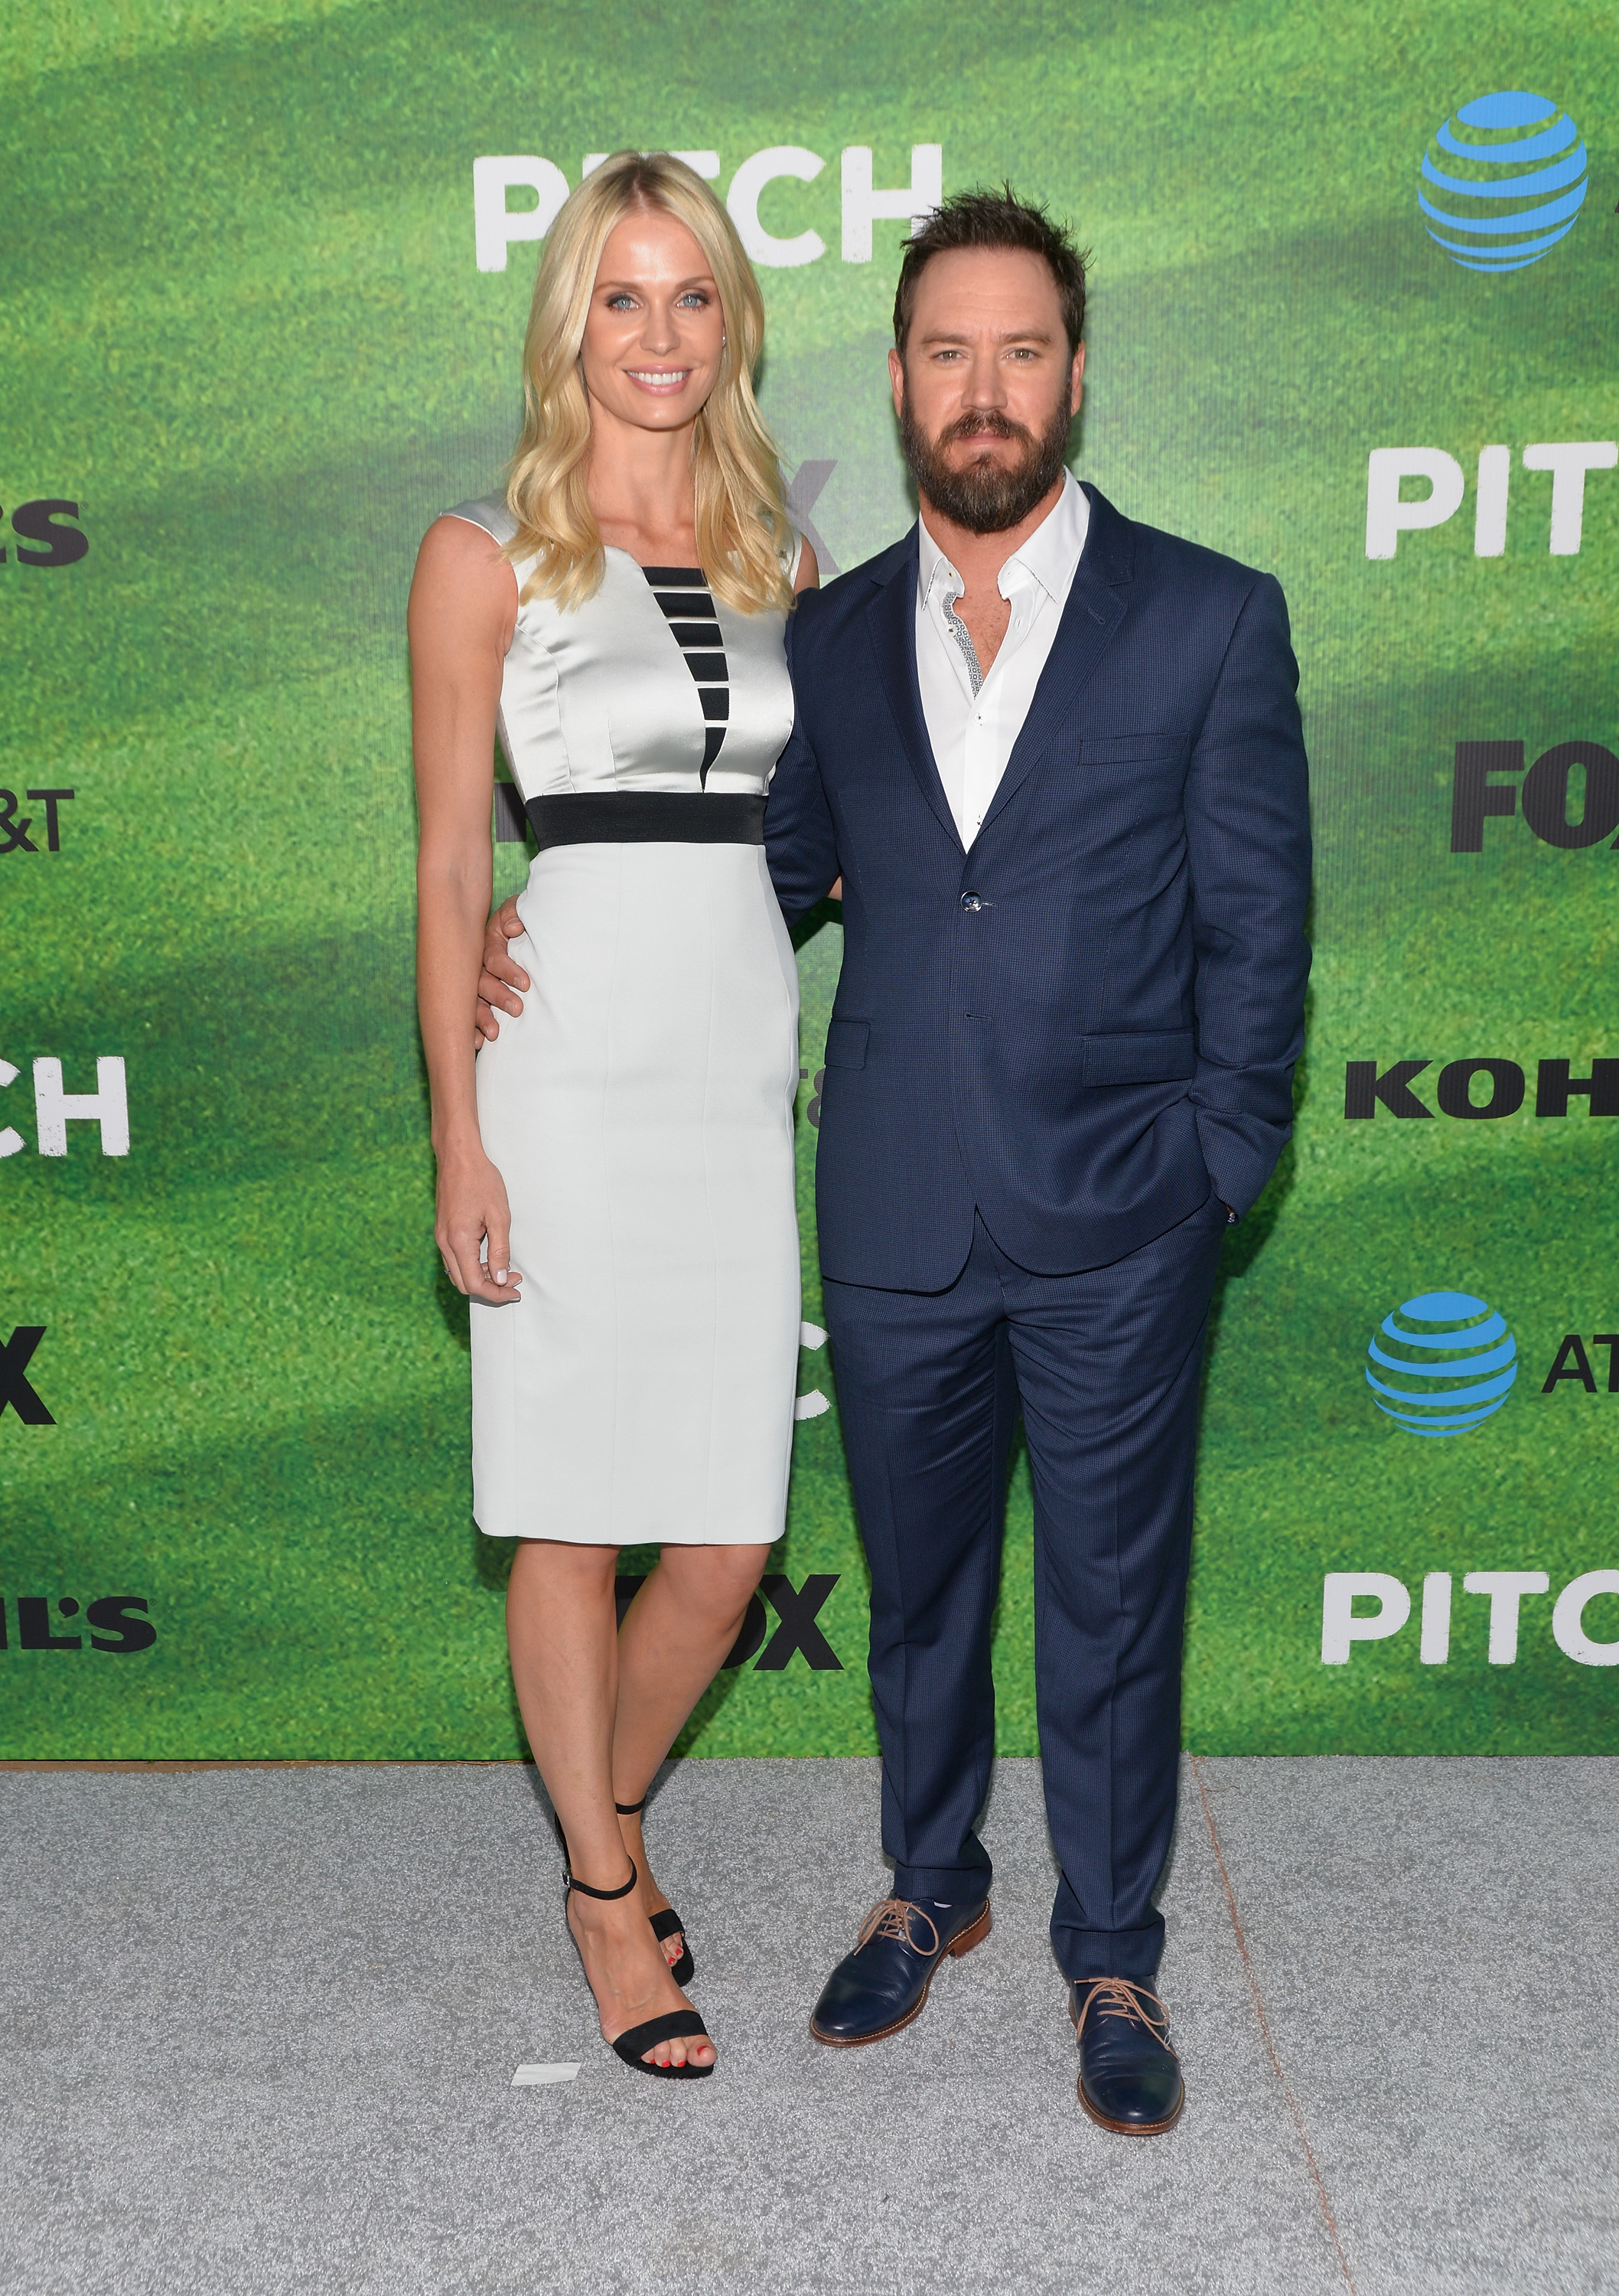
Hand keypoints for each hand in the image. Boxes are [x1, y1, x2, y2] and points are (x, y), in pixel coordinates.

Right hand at [435, 1147, 522, 1302]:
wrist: (459, 1157)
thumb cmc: (481, 1181)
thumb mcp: (499, 1216)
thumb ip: (500, 1250)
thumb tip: (500, 1278)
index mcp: (459, 1242)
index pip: (474, 1284)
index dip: (496, 1293)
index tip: (514, 1290)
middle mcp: (445, 1243)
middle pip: (463, 1283)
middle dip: (490, 1288)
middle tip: (513, 1280)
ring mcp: (441, 1237)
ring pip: (458, 1273)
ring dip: (481, 1277)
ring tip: (505, 1269)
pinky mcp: (442, 1231)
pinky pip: (455, 1259)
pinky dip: (472, 1265)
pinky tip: (490, 1257)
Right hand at [475, 897, 528, 1046]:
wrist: (519, 929)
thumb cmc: (519, 920)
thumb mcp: (517, 910)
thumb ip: (514, 913)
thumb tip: (514, 928)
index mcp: (487, 943)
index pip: (493, 958)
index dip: (508, 970)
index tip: (526, 984)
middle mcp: (476, 964)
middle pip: (481, 982)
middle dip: (498, 997)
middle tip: (518, 1009)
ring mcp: (473, 983)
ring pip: (472, 1001)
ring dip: (481, 1018)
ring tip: (493, 1034)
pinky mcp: (475, 999)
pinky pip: (468, 1015)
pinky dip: (472, 1029)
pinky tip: (477, 1043)